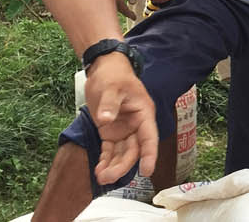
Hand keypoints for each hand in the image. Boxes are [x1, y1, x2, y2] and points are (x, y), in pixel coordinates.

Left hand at [82, 53, 159, 184]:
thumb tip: (105, 119)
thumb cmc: (114, 75)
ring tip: (101, 178)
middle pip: (133, 150)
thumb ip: (109, 104)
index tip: (147, 171)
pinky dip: (105, 160)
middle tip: (109, 177)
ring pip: (122, 153)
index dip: (149, 155)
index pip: (149, 137)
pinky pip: (110, 150)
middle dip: (122, 165)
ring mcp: (123, 130)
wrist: (104, 69)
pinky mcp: (111, 132)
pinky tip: (99, 170)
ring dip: (113, 166)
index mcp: (143, 114)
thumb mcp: (112, 87)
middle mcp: (136, 125)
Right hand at [109, 0, 138, 18]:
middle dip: (122, 12)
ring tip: (126, 10)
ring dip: (117, 9)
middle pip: (113, 7)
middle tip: (130, 15)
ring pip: (109, 4)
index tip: (134, 17)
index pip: (121, 5)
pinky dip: (112, 3)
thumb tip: (132, 3)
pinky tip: (119, 4)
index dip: (128, 13)